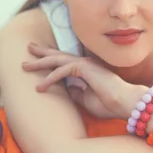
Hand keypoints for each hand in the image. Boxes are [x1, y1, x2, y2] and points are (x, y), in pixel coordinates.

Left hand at [22, 43, 144, 118]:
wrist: (126, 104)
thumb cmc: (110, 104)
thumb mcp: (86, 100)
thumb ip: (76, 93)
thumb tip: (65, 90)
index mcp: (86, 70)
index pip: (64, 62)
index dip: (50, 59)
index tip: (37, 59)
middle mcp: (85, 63)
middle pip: (59, 55)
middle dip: (42, 52)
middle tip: (29, 48)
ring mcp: (85, 64)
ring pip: (57, 60)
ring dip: (40, 63)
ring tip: (25, 66)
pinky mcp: (85, 68)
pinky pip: (62, 71)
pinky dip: (50, 78)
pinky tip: (40, 87)